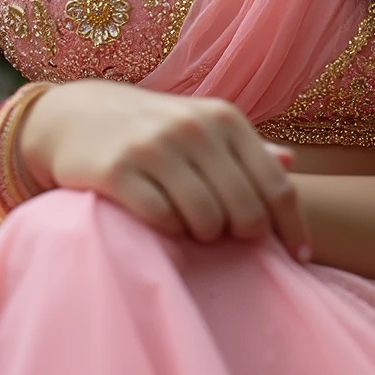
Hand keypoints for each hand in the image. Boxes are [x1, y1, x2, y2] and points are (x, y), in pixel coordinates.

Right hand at [16, 80, 309, 260]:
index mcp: (224, 118)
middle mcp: (194, 128)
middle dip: (241, 235)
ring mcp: (154, 148)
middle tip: (225, 237)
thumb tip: (291, 164)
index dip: (291, 227)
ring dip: (202, 235)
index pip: (276, 185)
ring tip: (191, 226)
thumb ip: (245, 148)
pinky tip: (161, 221)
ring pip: (206, 221)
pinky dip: (167, 231)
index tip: (299, 257)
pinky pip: (162, 220)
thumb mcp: (201, 126)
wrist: (75, 116)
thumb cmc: (152, 128)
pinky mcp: (118, 170)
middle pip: (246, 211)